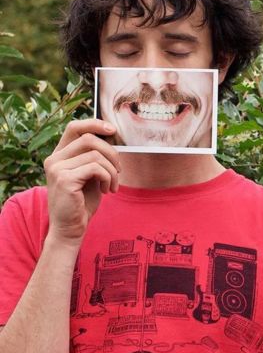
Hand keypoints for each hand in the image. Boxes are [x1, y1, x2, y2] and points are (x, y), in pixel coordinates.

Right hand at [43, 120, 121, 244]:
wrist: (70, 228)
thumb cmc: (82, 202)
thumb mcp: (90, 175)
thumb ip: (94, 157)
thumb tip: (111, 136)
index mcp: (59, 155)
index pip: (74, 127)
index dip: (94, 124)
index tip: (113, 130)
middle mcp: (54, 159)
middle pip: (89, 138)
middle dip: (111, 153)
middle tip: (119, 171)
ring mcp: (56, 168)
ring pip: (95, 154)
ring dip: (112, 170)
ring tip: (112, 185)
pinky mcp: (64, 179)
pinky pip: (96, 168)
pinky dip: (108, 178)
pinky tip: (107, 190)